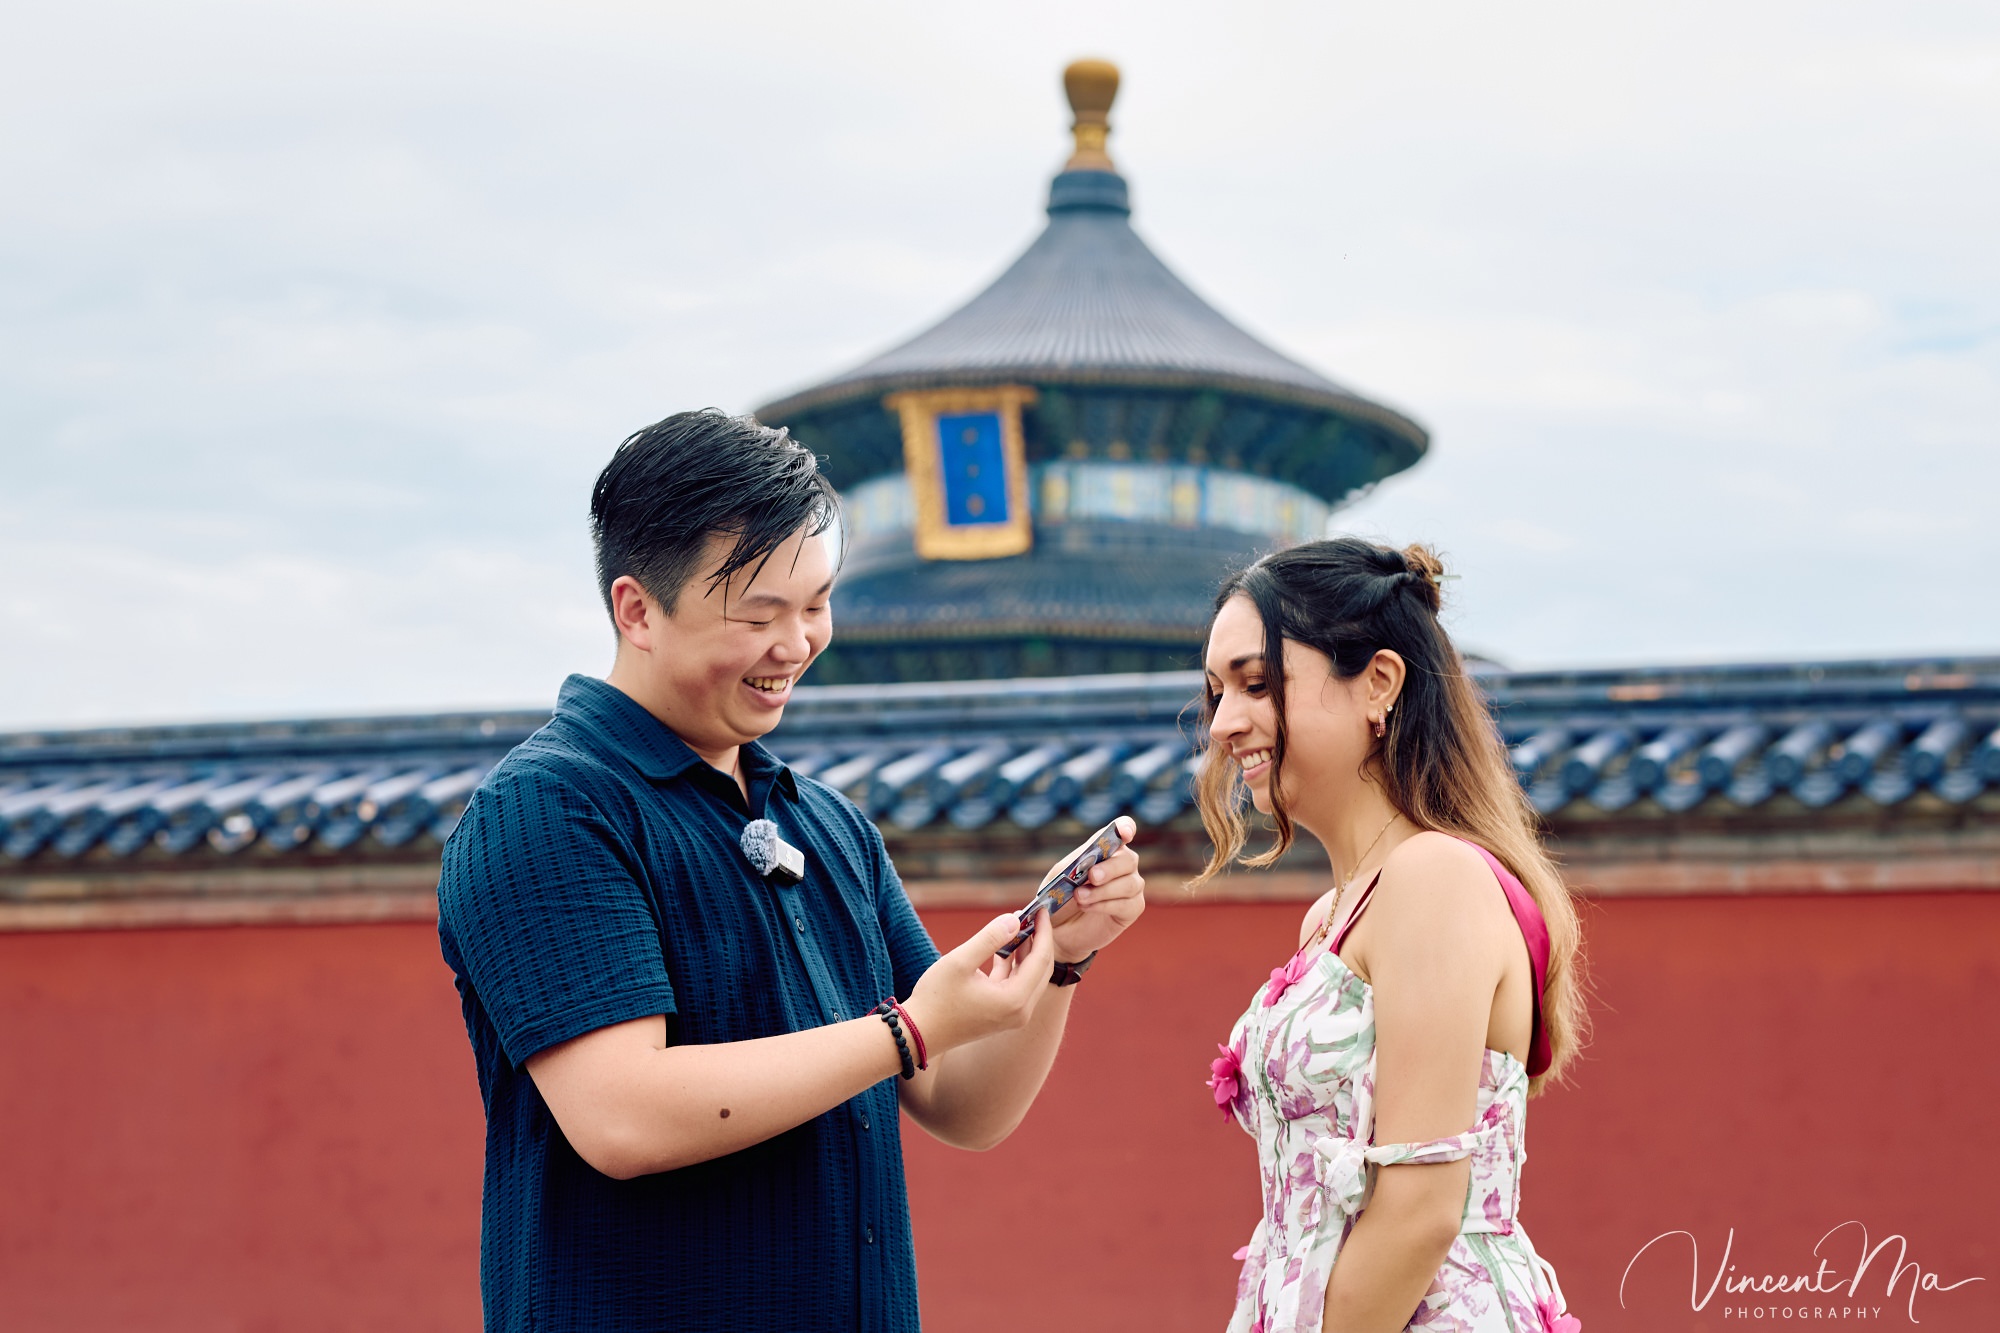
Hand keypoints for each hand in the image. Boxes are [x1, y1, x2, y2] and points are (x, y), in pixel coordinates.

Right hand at [901, 908, 1054, 1057]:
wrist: (918, 1035)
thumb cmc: (935, 999)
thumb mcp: (960, 961)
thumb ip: (990, 938)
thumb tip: (1014, 919)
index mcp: (1015, 1000)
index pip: (1042, 959)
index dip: (1044, 932)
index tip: (1042, 909)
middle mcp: (1020, 1012)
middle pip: (1041, 969)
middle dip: (1038, 940)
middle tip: (1033, 915)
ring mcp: (1012, 1016)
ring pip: (1029, 977)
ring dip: (1025, 952)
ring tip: (1017, 925)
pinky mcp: (1001, 1016)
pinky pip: (1015, 986)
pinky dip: (1012, 966)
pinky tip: (1003, 948)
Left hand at [1048, 814, 1144, 962]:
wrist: (1057, 928)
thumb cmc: (1059, 895)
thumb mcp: (1061, 874)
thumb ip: (1076, 862)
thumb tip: (1087, 856)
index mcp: (1107, 848)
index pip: (1124, 829)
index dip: (1126, 828)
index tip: (1124, 833)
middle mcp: (1124, 864)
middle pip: (1128, 859)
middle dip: (1109, 868)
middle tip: (1091, 876)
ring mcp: (1131, 886)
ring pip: (1129, 883)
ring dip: (1103, 891)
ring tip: (1079, 897)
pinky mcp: (1133, 908)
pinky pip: (1128, 904)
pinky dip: (1106, 905)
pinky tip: (1087, 907)